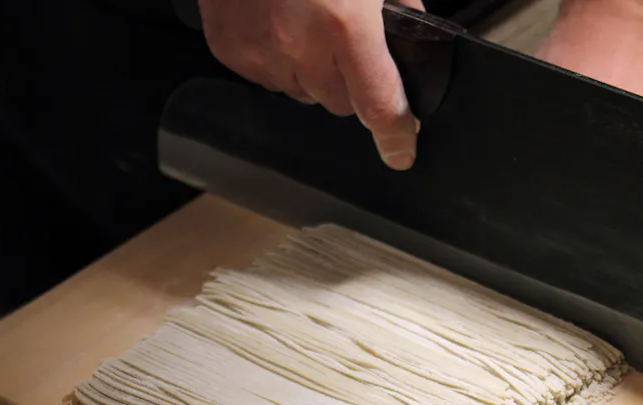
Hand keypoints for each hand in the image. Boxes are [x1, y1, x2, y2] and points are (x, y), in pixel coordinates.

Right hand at [197, 0, 422, 169]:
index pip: (378, 105)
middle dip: (350, 82)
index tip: (401, 152)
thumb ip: (398, 6)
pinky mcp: (230, 48)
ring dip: (312, 71)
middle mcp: (300, 45)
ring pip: (304, 94)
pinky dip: (278, 60)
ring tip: (306, 23)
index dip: (395, 134)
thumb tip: (411, 41)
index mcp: (344, 24)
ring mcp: (260, 51)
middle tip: (344, 40)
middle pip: (341, 103)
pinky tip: (278, 22)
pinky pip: (267, 78)